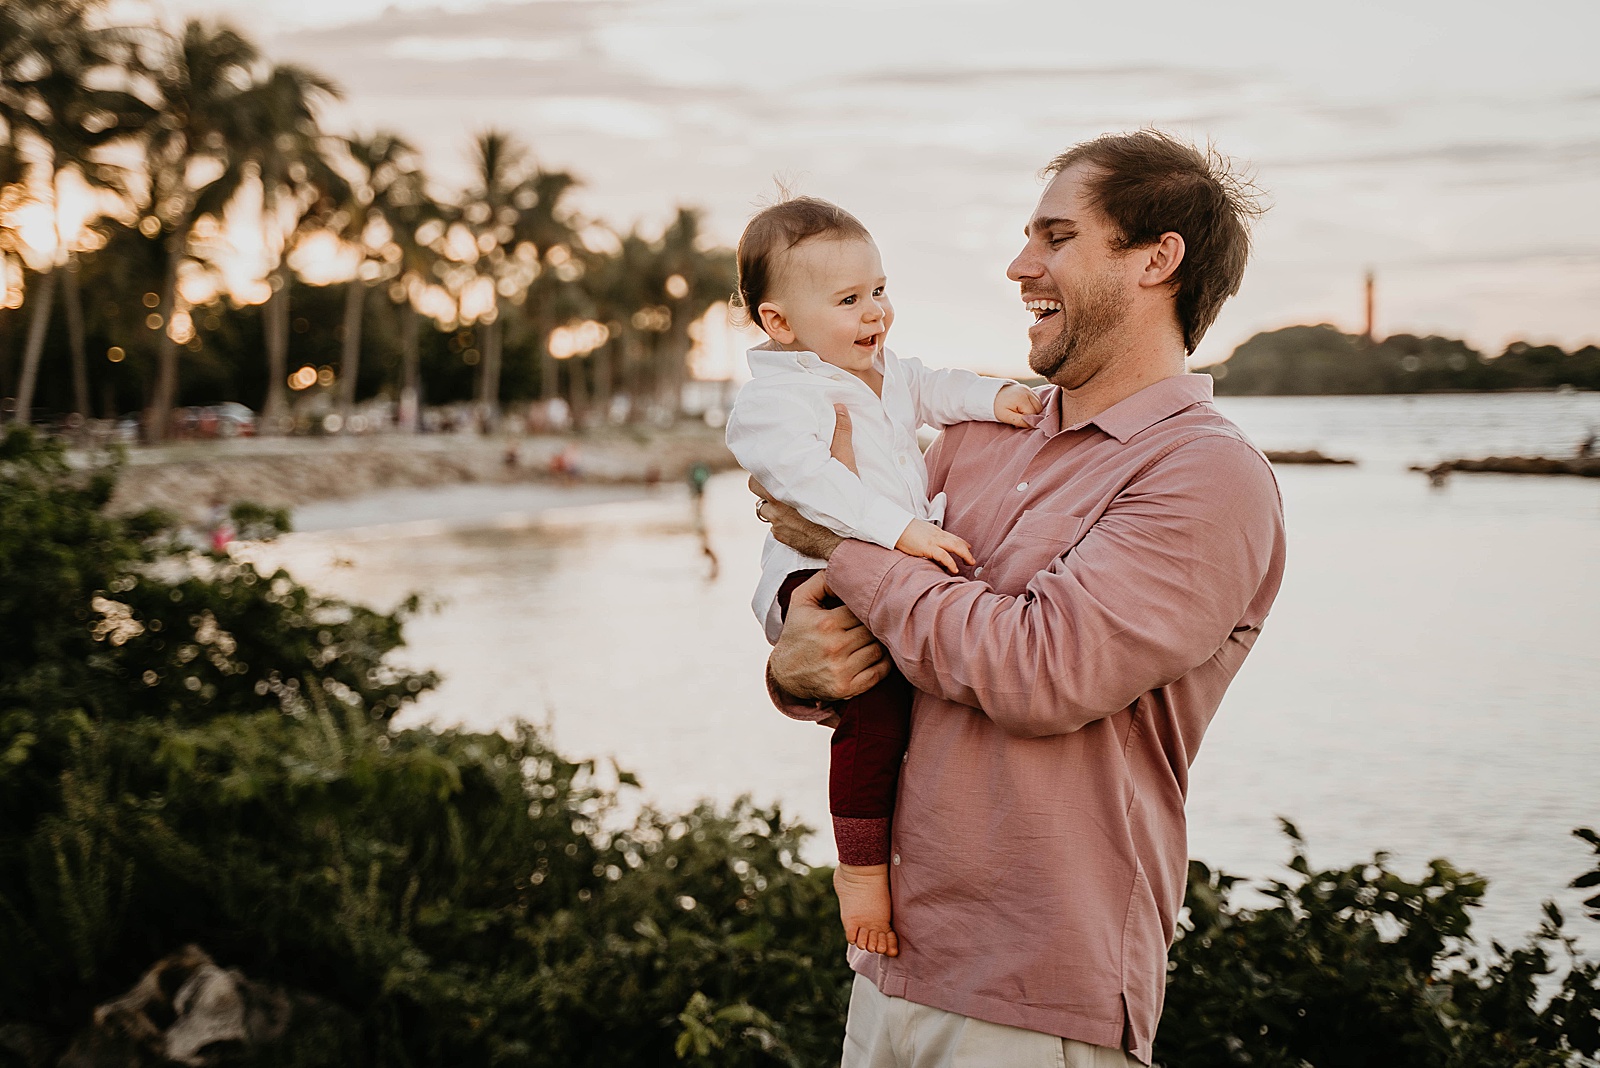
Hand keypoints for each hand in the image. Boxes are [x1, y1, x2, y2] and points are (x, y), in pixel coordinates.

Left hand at [747, 402, 858, 560]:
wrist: (847, 541)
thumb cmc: (846, 500)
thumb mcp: (846, 463)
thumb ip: (840, 434)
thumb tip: (840, 407)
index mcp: (781, 483)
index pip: (756, 471)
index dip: (763, 466)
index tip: (771, 463)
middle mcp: (773, 503)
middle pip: (756, 489)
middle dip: (766, 484)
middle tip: (781, 479)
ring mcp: (777, 523)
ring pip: (764, 510)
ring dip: (773, 505)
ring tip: (789, 500)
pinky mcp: (783, 538)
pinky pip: (775, 529)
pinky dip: (783, 524)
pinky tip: (796, 520)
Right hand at [769, 571, 890, 700]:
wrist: (784, 673)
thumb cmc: (797, 632)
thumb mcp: (800, 600)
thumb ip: (822, 580)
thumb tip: (844, 567)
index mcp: (826, 623)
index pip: (862, 608)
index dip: (867, 606)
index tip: (868, 606)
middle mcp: (834, 647)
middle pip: (873, 629)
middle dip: (876, 624)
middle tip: (878, 620)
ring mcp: (841, 670)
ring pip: (879, 649)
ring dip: (881, 643)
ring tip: (876, 637)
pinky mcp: (847, 688)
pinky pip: (879, 672)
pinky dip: (884, 663)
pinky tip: (878, 655)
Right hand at [895, 518, 974, 573]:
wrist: (896, 526)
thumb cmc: (905, 531)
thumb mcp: (921, 533)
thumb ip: (928, 538)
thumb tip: (931, 547)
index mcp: (936, 531)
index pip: (952, 536)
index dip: (962, 543)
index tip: (968, 548)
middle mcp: (937, 535)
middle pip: (957, 541)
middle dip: (966, 551)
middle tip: (972, 561)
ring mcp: (934, 540)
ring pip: (955, 546)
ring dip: (964, 555)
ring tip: (969, 563)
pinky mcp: (928, 547)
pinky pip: (943, 555)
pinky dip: (951, 562)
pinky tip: (954, 569)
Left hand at [994, 383, 1042, 427]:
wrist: (990, 394)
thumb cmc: (997, 407)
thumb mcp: (1006, 416)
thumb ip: (1019, 421)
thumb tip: (1032, 425)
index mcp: (1022, 398)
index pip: (1032, 414)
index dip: (1026, 421)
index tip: (1017, 423)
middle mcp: (1027, 392)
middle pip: (1038, 409)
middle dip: (1031, 416)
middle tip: (1019, 418)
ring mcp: (1028, 389)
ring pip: (1039, 405)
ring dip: (1033, 411)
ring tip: (1021, 414)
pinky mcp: (1028, 389)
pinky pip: (1036, 400)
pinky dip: (1033, 406)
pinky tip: (1024, 409)